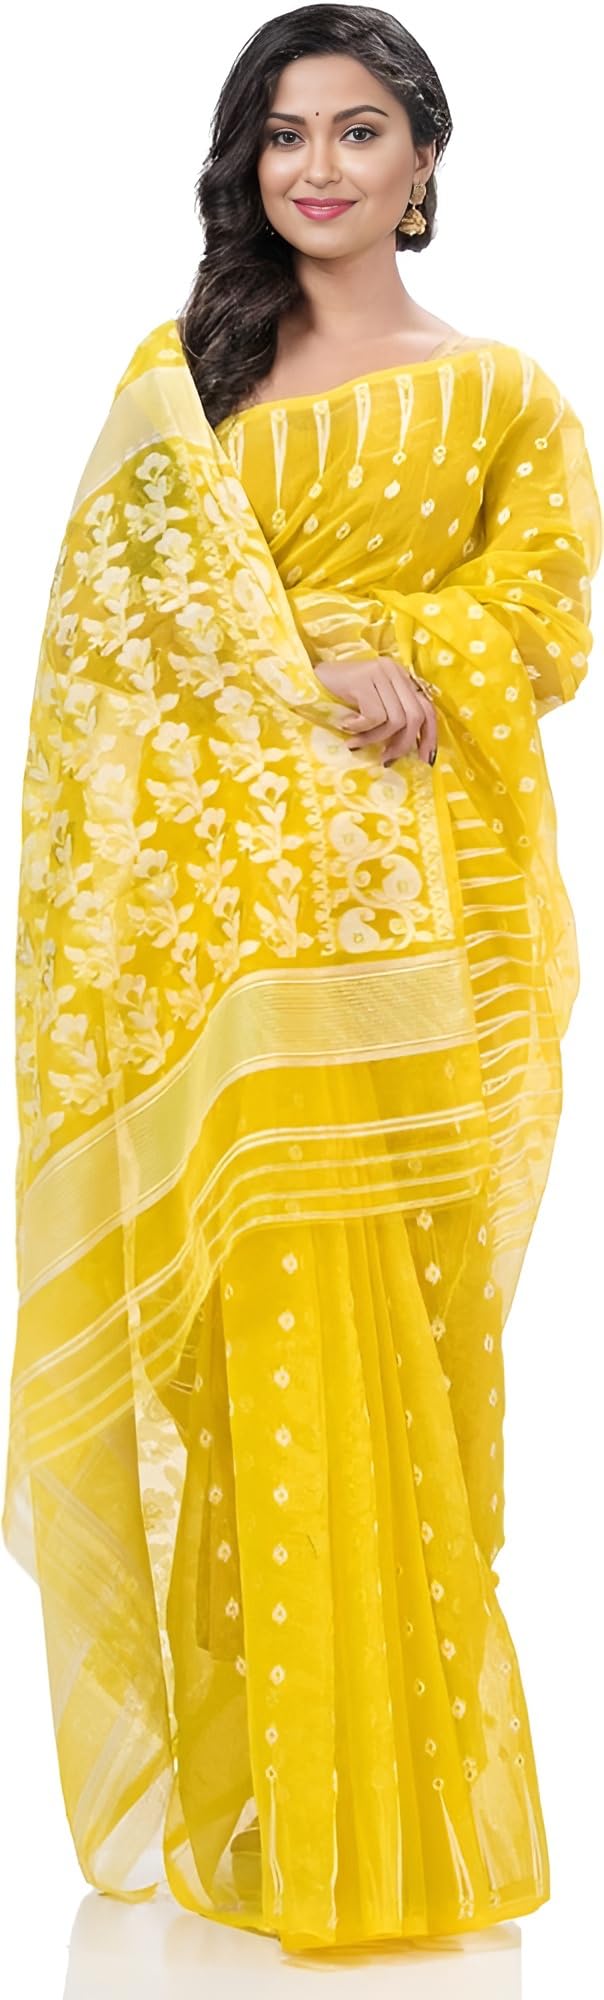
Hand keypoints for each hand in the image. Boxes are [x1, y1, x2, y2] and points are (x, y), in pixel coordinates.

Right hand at [314, 655, 436, 765]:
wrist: (307, 681)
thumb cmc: (339, 699)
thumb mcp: (372, 707)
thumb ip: (392, 718)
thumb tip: (410, 748)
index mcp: (401, 677)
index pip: (427, 708)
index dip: (429, 736)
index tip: (424, 759)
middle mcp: (394, 671)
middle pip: (415, 716)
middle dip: (402, 744)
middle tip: (385, 759)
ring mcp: (379, 673)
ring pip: (395, 720)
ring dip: (374, 739)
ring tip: (355, 743)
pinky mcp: (363, 679)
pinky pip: (374, 717)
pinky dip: (361, 730)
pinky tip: (345, 726)